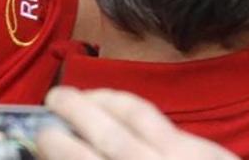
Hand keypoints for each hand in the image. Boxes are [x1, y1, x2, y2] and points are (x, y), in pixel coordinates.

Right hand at [37, 86, 237, 159]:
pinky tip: (117, 107)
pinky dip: (130, 108)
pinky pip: (160, 119)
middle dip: (74, 111)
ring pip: (136, 114)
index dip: (59, 145)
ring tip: (79, 94)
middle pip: (108, 133)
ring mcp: (185, 157)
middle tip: (52, 100)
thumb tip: (64, 158)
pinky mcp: (206, 150)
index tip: (41, 135)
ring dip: (101, 98)